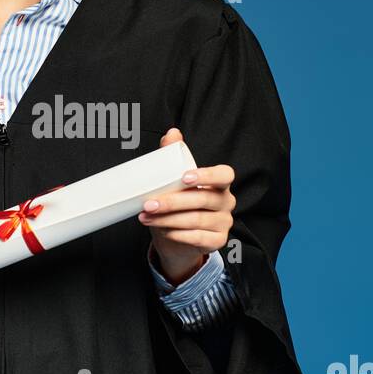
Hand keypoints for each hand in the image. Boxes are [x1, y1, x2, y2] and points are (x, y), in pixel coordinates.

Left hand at [138, 127, 235, 286]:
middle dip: (172, 202)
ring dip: (168, 219)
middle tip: (149, 203)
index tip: (184, 177)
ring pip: (196, 220)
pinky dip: (179, 234)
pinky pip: (199, 238)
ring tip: (146, 217)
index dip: (207, 175)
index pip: (224, 175)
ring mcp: (224, 222)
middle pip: (202, 200)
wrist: (177, 239)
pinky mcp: (218, 241)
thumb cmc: (178, 206)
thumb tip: (172, 133)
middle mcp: (226, 201)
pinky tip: (164, 230)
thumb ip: (174, 156)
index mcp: (220, 183)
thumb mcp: (174, 182)